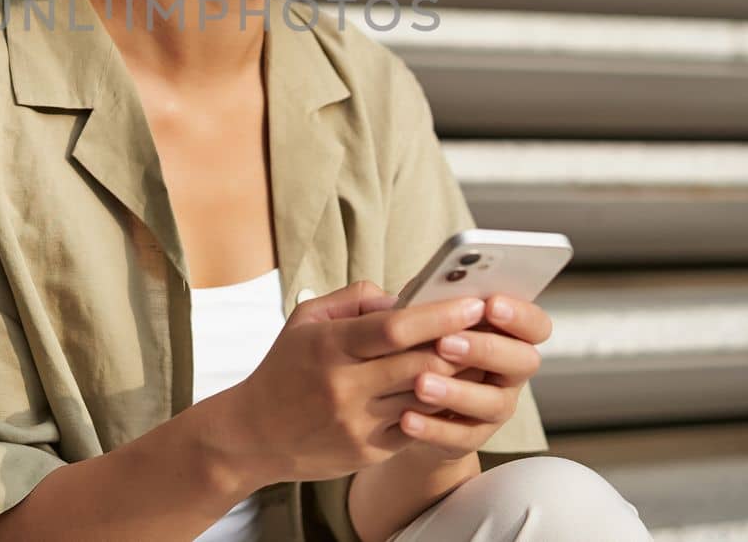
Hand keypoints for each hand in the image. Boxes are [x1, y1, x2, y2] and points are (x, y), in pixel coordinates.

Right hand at [212, 281, 488, 486]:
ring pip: (425, 398)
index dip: (439, 314)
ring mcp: (358, 423)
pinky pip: (417, 426)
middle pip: (420, 364)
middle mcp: (345, 387)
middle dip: (462, 344)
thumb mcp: (307, 319)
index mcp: (329, 347)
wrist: (254, 434)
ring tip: (486, 356)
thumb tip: (404, 297)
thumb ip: (355, 299)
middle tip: (493, 327)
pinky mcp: (369, 450)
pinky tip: (459, 389)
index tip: (473, 301)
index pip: (394, 328)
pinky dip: (440, 406)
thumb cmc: (286, 367)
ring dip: (460, 377)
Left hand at [395, 294, 550, 460]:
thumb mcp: (424, 317)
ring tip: (421, 384)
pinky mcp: (473, 436)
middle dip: (486, 349)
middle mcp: (511, 371)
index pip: (535, 324)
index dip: (520, 315)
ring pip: (493, 403)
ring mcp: (496, 406)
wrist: (408, 399)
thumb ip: (422, 302)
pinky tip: (407, 418)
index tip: (491, 304)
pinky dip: (434, 428)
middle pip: (523, 361)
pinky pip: (462, 437)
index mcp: (509, 334)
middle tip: (446, 343)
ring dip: (457, 392)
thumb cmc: (423, 342)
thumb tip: (390, 291)